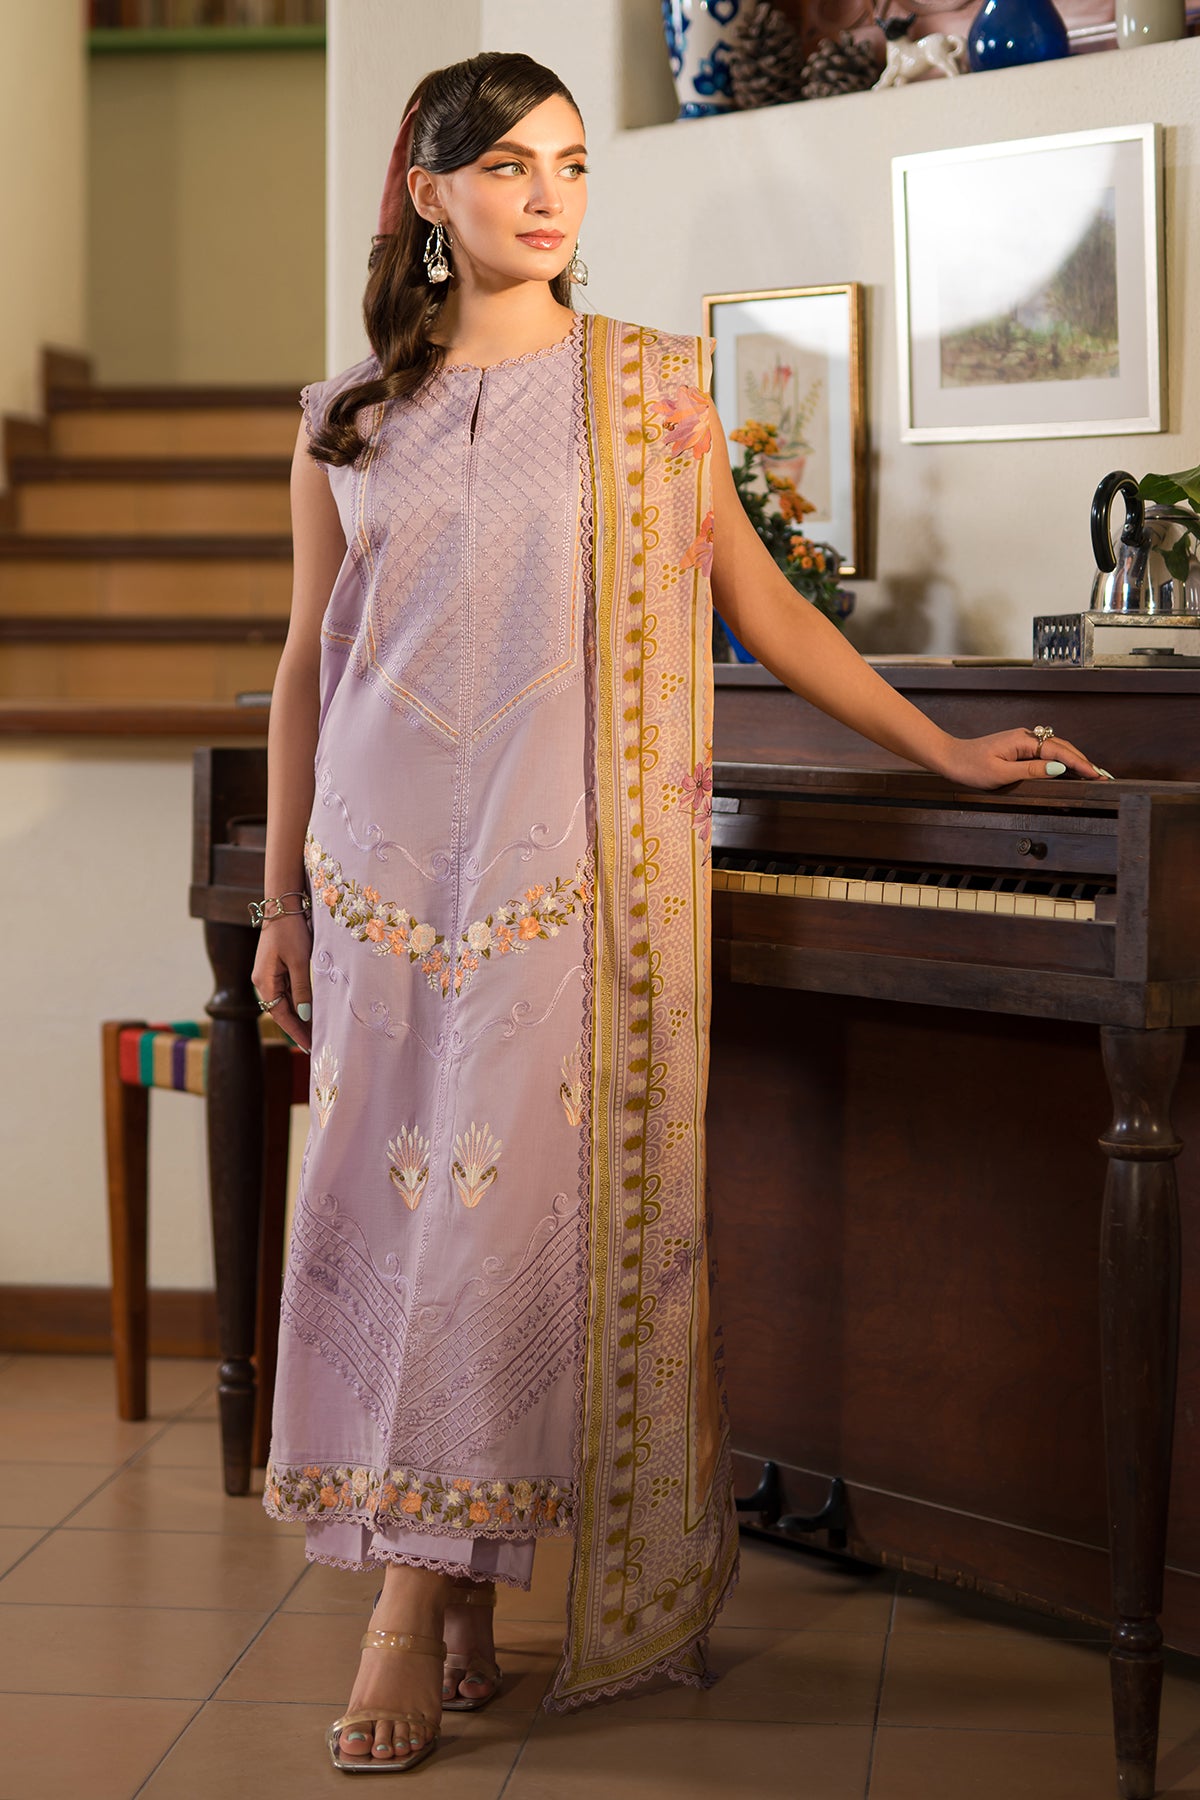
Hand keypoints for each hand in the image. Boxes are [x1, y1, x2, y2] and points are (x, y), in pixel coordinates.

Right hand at [251, 913, 313, 1052]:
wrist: (282, 905)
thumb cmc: (291, 931)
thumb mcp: (300, 961)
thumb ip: (302, 989)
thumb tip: (304, 1016)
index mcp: (264, 982)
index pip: (281, 1015)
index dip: (296, 1032)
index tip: (310, 1047)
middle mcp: (262, 982)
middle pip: (281, 1012)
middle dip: (298, 1028)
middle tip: (316, 1044)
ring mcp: (267, 975)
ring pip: (284, 1002)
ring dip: (299, 1016)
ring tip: (316, 1031)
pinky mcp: (274, 968)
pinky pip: (286, 991)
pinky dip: (297, 1002)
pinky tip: (309, 1010)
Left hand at [936, 729, 1108, 790]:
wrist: (950, 758)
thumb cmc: (970, 766)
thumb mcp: (1000, 773)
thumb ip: (1031, 770)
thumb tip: (1058, 767)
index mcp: (1022, 741)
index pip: (1059, 751)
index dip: (1079, 763)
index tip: (1095, 774)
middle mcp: (1025, 736)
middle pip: (1062, 747)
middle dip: (1084, 761)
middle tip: (1103, 775)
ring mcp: (1023, 740)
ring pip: (1056, 748)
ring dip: (1075, 759)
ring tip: (1093, 772)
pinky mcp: (1019, 746)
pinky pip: (1046, 751)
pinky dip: (1062, 759)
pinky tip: (1070, 767)